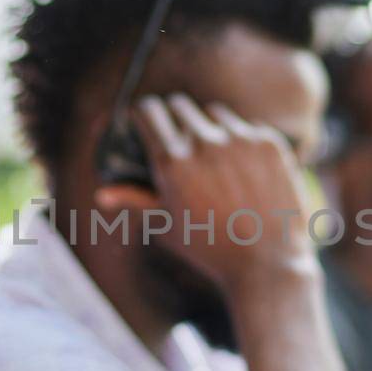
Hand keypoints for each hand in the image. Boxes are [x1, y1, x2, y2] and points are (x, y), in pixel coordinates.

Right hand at [96, 93, 315, 293]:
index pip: (148, 111)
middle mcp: (204, 143)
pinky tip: (243, 167)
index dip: (143, 114)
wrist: (266, 264)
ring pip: (214, 113)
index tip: (144, 119)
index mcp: (172, 162)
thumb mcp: (166, 225)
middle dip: (173, 116)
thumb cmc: (209, 249)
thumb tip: (102, 195)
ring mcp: (240, 140)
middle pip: (179, 105)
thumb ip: (134, 200)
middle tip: (176, 134)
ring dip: (208, 126)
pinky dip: (241, 141)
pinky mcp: (268, 144)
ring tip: (211, 152)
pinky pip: (247, 128)